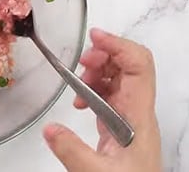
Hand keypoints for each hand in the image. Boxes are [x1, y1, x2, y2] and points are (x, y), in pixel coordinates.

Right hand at [43, 28, 160, 171]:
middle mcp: (137, 112)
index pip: (139, 66)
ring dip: (97, 73)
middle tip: (80, 63)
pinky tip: (80, 102)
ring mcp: (130, 119)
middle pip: (129, 67)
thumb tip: (49, 128)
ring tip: (77, 82)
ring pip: (119, 80)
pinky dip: (93, 90)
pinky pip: (110, 97)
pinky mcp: (121, 127)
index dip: (119, 45)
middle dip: (104, 56)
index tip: (94, 38)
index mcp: (137, 116)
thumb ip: (71, 150)